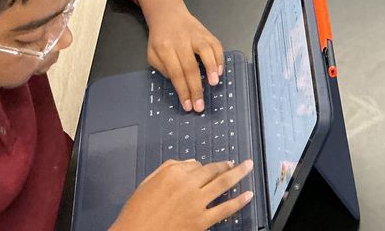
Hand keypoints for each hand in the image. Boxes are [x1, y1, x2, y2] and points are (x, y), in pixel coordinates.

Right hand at [111, 159, 253, 230]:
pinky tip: (248, 195)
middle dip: (225, 165)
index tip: (207, 167)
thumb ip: (168, 169)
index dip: (201, 166)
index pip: (195, 164)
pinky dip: (238, 201)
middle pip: (212, 171)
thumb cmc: (136, 213)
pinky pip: (224, 209)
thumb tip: (190, 163)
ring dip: (239, 173)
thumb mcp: (147, 183)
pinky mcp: (201, 221)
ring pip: (223, 183)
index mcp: (173, 173)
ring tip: (248, 167)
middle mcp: (187, 184)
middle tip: (234, 163)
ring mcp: (196, 203)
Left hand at [138, 0, 224, 112]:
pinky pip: (216, 44)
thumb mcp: (152, 54)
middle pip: (190, 67)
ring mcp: (195, 35)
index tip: (188, 106)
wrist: (168, 13)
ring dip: (211, 68)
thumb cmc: (160, 37)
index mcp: (164, 48)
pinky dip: (219, 58)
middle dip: (196, 88)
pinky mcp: (206, 31)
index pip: (175, 74)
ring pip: (205, 51)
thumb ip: (163, 69)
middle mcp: (181, 41)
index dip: (183, 91)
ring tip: (214, 83)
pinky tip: (220, 71)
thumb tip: (180, 83)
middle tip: (200, 106)